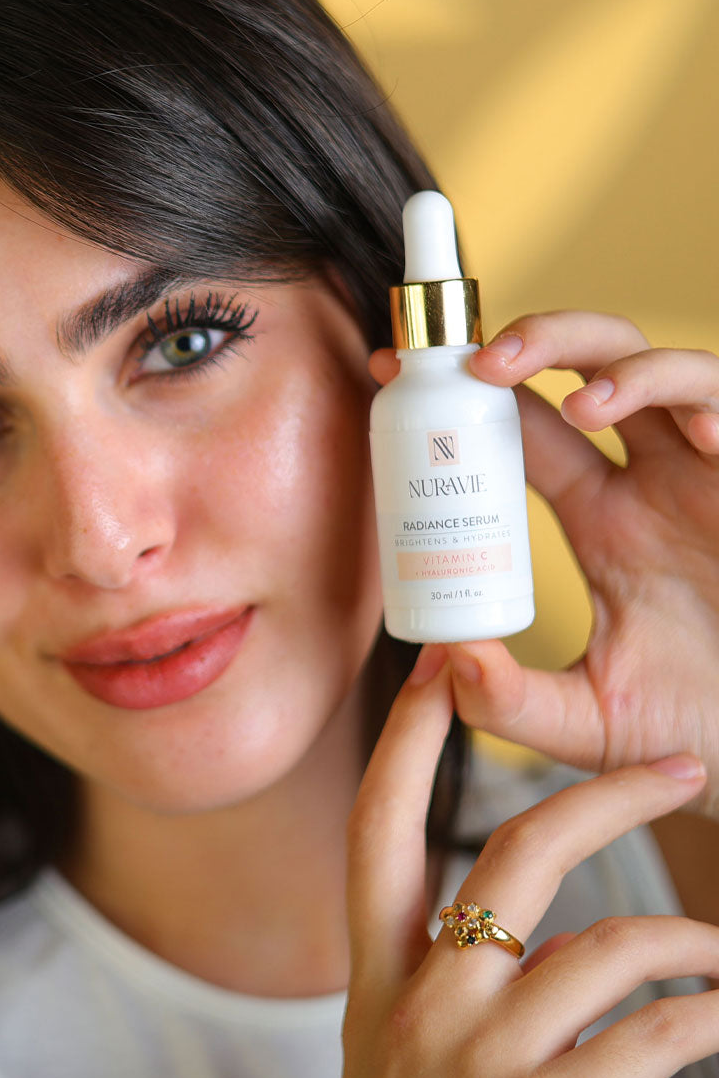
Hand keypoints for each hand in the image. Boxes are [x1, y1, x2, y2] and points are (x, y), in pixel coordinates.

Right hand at [339, 647, 718, 1077]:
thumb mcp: (396, 1061)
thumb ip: (445, 985)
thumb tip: (548, 933)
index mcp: (376, 978)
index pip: (377, 828)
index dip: (404, 742)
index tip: (434, 669)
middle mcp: (422, 1000)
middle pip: (514, 852)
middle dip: (602, 794)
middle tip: (674, 766)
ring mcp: (481, 1058)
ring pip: (607, 942)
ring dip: (689, 938)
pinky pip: (653, 1035)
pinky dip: (703, 1016)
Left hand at [368, 312, 718, 817]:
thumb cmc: (692, 734)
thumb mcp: (582, 721)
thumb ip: (508, 700)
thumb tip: (440, 658)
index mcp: (601, 518)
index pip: (524, 429)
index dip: (465, 394)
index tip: (390, 372)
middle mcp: (649, 480)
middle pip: (585, 368)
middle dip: (528, 343)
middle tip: (472, 362)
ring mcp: (705, 474)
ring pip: (658, 366)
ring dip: (601, 360)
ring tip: (555, 395)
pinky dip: (688, 397)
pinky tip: (648, 419)